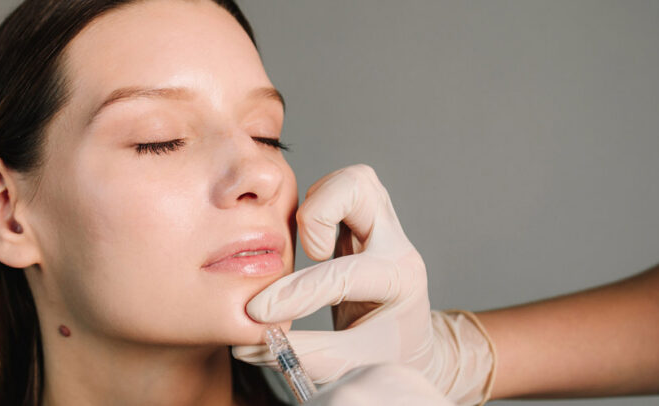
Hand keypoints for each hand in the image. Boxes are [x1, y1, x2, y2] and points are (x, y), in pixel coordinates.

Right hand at [231, 164, 493, 404]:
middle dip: (318, 212)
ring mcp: (378, 227)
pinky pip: (336, 191)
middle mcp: (394, 244)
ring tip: (301, 244)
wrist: (409, 347)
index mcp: (400, 280)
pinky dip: (311, 207)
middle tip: (305, 254)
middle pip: (361, 186)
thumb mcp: (350, 364)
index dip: (296, 293)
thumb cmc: (383, 356)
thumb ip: (303, 354)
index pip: (346, 273)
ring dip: (316, 204)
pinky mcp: (360, 222)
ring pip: (350, 180)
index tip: (259, 312)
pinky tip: (300, 239)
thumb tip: (249, 347)